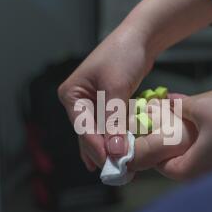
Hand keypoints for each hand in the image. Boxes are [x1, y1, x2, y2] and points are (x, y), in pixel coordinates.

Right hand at [58, 28, 153, 170]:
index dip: (96, 146)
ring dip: (109, 149)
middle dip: (103, 152)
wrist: (140, 38)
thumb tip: (115, 150)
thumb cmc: (123, 55)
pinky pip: (108, 128)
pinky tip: (115, 157)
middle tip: (119, 172)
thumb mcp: (116, 87)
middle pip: (89, 134)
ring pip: (99, 134)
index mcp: (72, 95)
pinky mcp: (106, 105)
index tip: (110, 162)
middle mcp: (78, 101)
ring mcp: (91, 104)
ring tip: (121, 170)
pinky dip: (114, 140)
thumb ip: (114, 119)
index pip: (82, 127)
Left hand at [131, 94, 211, 179]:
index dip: (151, 148)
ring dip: (187, 143)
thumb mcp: (200, 108)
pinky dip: (204, 143)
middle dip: (168, 145)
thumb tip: (161, 102)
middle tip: (161, 126)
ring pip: (195, 159)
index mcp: (191, 169)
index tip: (147, 132)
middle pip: (177, 163)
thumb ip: (177, 107)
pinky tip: (208, 125)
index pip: (160, 165)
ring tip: (182, 122)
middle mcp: (205, 177)